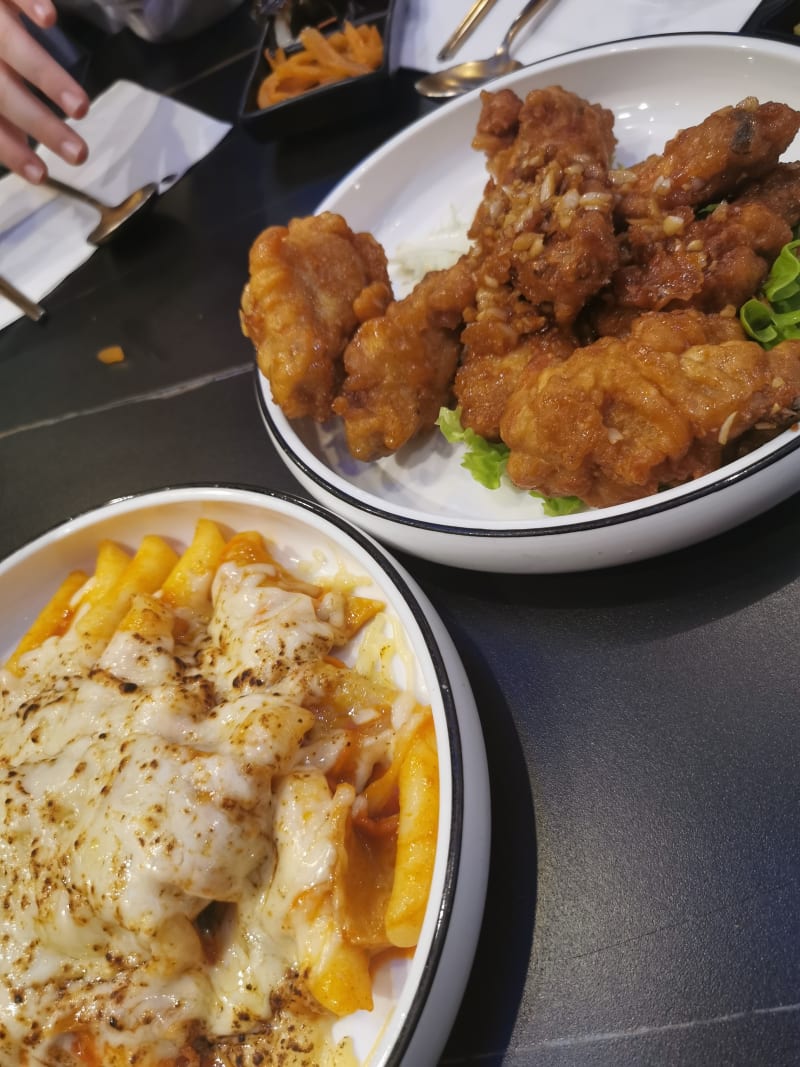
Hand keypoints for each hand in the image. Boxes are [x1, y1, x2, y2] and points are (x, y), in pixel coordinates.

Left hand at [0, 0, 88, 182]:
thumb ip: (2, 113)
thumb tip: (23, 149)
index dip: (10, 150)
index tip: (41, 175)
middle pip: (4, 92)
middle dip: (40, 124)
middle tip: (78, 153)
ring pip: (13, 45)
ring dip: (47, 77)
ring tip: (81, 107)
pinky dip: (30, 2)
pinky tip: (49, 19)